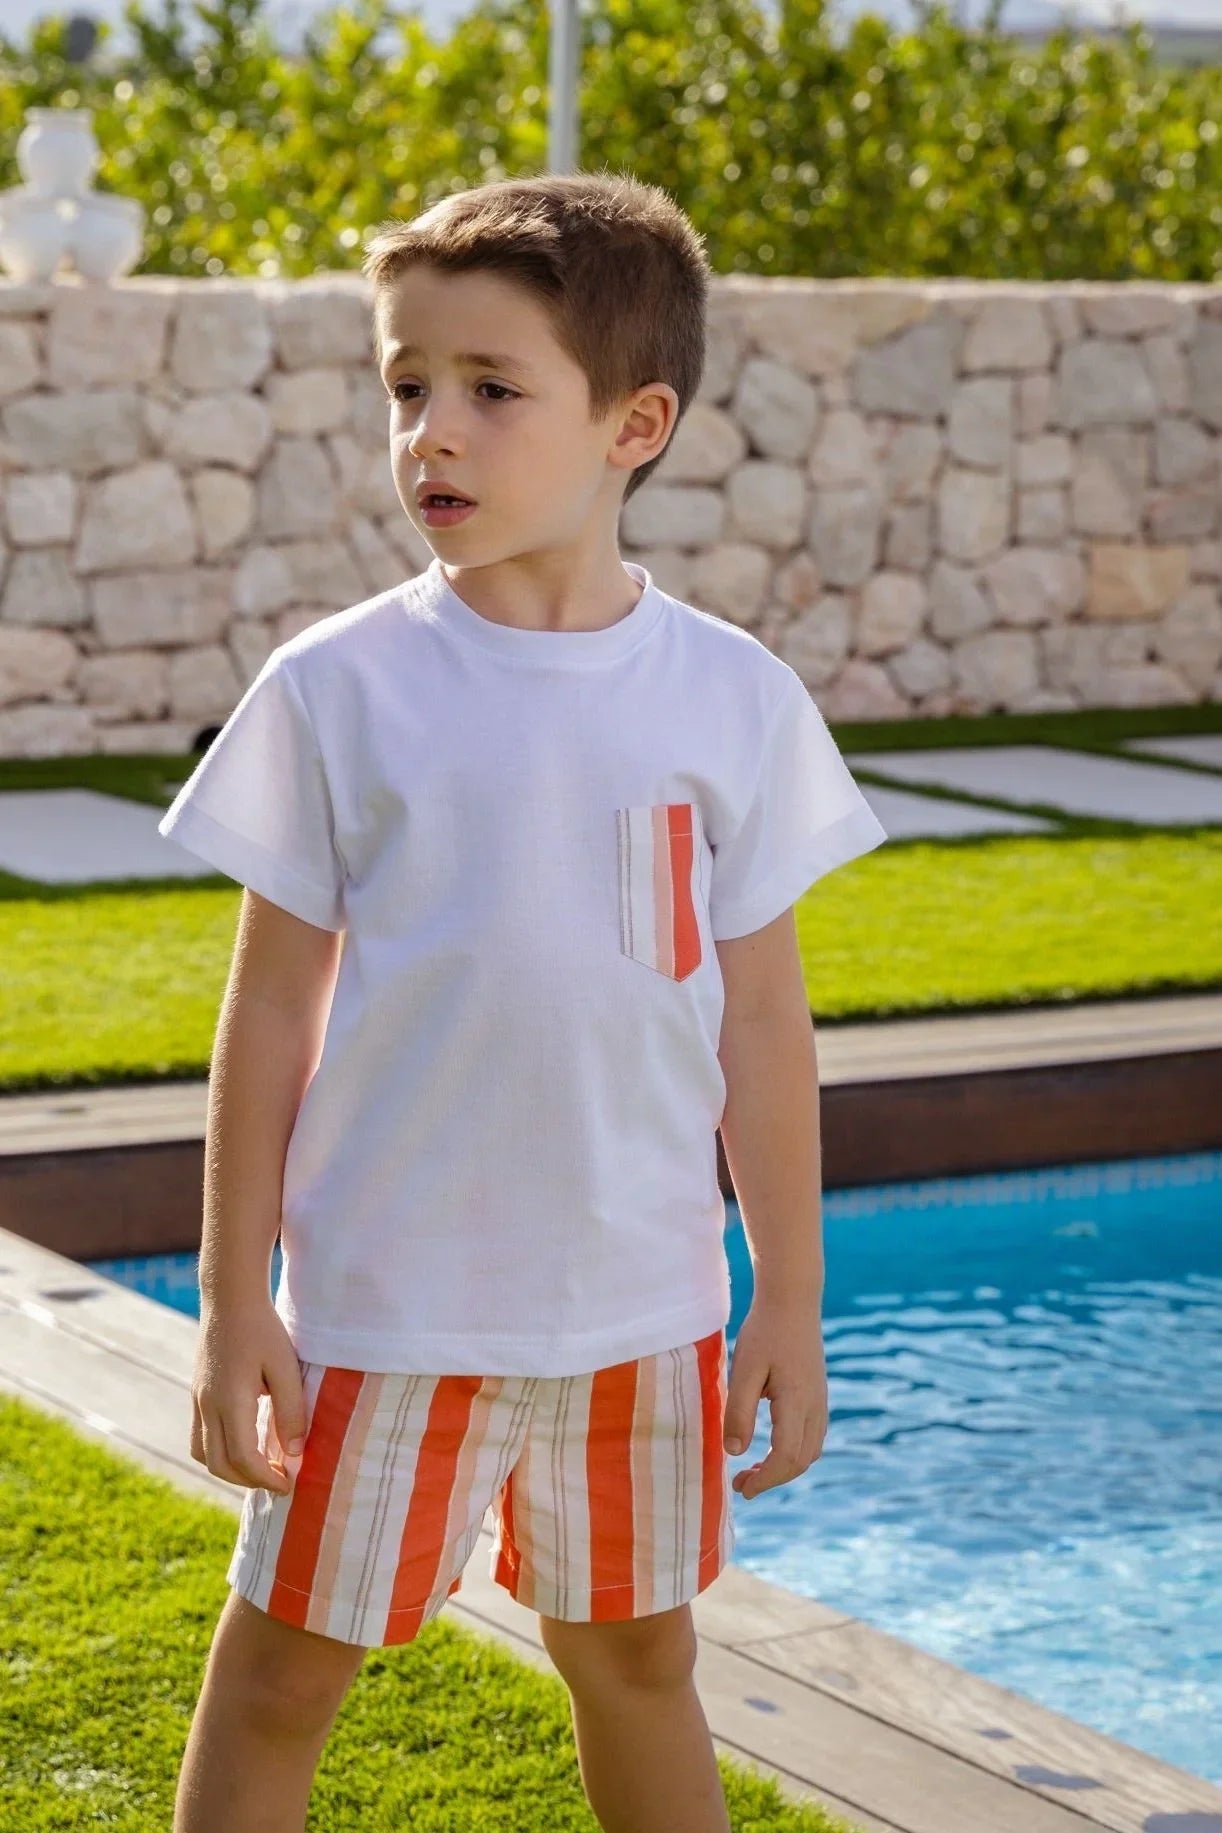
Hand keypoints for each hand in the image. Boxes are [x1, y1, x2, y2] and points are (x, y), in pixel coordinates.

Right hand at [190, 1300, 307, 1494]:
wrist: (229, 1299)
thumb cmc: (262, 1329)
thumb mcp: (285, 1367)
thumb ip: (290, 1411)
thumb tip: (294, 1453)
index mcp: (230, 1401)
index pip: (243, 1458)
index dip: (266, 1478)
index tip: (289, 1483)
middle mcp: (207, 1406)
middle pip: (219, 1464)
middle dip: (249, 1481)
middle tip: (279, 1480)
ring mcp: (198, 1400)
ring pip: (204, 1454)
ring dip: (230, 1470)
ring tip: (260, 1467)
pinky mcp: (197, 1394)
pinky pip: (200, 1437)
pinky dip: (219, 1452)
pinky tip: (244, 1444)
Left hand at [723, 1298, 827, 1499]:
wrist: (792, 1300)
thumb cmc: (764, 1331)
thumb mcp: (743, 1370)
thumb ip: (739, 1412)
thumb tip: (734, 1452)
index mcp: (797, 1402)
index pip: (786, 1457)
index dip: (765, 1479)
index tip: (741, 1488)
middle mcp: (815, 1406)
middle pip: (801, 1461)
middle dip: (772, 1479)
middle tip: (740, 1484)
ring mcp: (820, 1401)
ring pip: (810, 1451)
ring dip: (784, 1468)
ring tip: (753, 1470)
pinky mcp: (818, 1395)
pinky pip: (812, 1437)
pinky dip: (793, 1453)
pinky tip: (770, 1447)